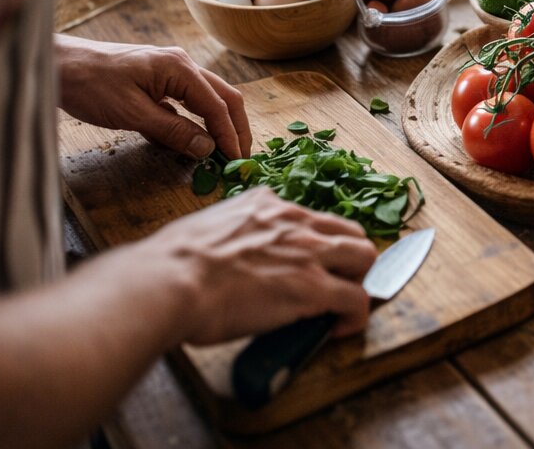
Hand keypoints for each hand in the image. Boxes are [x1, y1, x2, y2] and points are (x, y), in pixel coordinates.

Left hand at [56, 36, 250, 159]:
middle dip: (235, 127)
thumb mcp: (132, 114)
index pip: (217, 105)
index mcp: (179, 68)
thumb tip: (207, 148)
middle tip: (241, 157)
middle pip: (223, 96)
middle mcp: (181, 65)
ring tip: (225, 150)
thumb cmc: (90, 85)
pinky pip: (186, 101)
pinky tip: (192, 139)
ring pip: (207, 98)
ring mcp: (170, 70)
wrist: (58, 65)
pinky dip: (195, 120)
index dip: (229, 134)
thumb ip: (173, 131)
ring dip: (218, 123)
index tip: (236, 160)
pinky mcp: (156, 80)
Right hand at [138, 188, 376, 342]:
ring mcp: (308, 253)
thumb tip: (215, 259)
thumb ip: (223, 235)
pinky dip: (356, 316)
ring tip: (343, 305)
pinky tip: (340, 329)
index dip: (315, 243)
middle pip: (348, 231)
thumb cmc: (169, 264)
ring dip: (358, 281)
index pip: (310, 217)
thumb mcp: (202, 230)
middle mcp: (294, 221)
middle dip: (348, 257)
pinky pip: (357, 299)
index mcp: (265, 204)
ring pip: (364, 257)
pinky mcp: (314, 288)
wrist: (169, 282)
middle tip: (335, 283)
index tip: (307, 263)